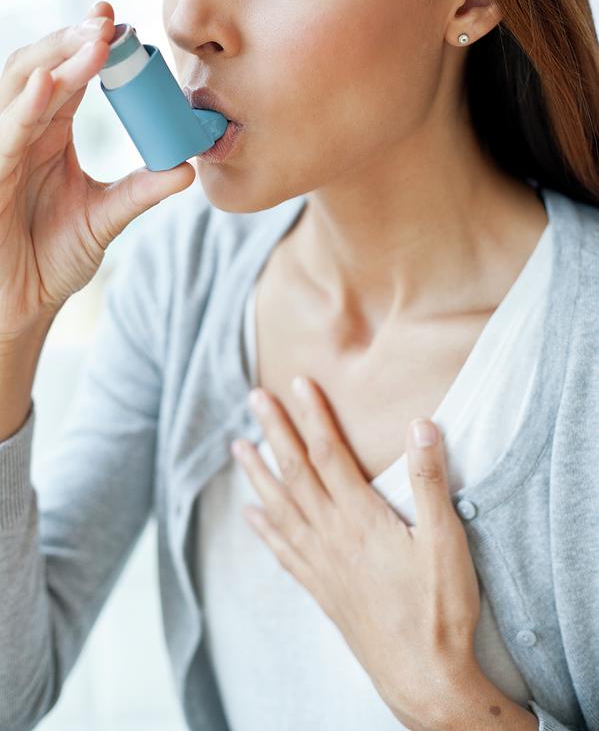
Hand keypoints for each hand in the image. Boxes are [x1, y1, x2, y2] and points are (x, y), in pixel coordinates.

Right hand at [0, 1, 194, 337]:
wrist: (26, 302)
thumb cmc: (54, 256)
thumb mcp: (107, 217)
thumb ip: (142, 190)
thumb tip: (188, 168)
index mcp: (50, 133)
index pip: (69, 78)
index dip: (92, 49)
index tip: (125, 27)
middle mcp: (24, 132)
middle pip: (42, 69)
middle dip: (73, 41)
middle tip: (109, 21)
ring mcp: (3, 149)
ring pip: (20, 89)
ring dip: (55, 60)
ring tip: (91, 41)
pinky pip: (4, 134)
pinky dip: (24, 107)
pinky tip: (50, 86)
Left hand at [231, 375, 481, 728]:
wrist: (422, 679)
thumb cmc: (440, 610)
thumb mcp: (446, 541)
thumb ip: (431, 481)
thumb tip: (421, 424)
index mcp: (361, 519)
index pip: (329, 453)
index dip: (313, 415)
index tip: (298, 383)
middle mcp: (332, 536)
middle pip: (295, 473)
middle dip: (274, 432)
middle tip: (254, 398)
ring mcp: (322, 565)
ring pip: (280, 508)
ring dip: (257, 474)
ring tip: (236, 447)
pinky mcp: (321, 590)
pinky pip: (283, 551)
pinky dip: (264, 529)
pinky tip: (251, 515)